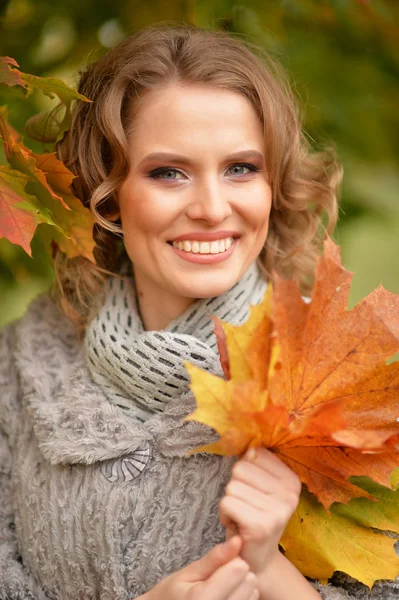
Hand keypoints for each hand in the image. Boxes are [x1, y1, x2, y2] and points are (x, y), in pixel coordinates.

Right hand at [142, 536, 258, 599]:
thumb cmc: (172, 595)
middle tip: (217, 579)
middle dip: (237, 575)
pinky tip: (226, 598)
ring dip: (242, 588)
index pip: (240, 569)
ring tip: (221, 590)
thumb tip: (237, 540)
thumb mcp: (187, 573)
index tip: (217, 565)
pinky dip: (242, 599)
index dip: (230, 560)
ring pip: (253, 594)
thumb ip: (214, 558)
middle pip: (250, 582)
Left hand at [219, 447, 300, 574]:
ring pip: (232, 485)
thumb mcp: (259, 486)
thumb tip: (249, 449)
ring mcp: (277, 511)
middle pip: (241, 468)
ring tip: (242, 516)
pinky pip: (226, 502)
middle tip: (246, 506)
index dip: (246, 471)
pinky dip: (224, 514)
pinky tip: (236, 525)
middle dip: (236, 486)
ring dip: (229, 501)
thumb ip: (255, 463)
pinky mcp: (260, 525)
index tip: (254, 491)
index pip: (255, 453)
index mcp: (292, 480)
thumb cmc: (253, 516)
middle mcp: (290, 494)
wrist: (257, 559)